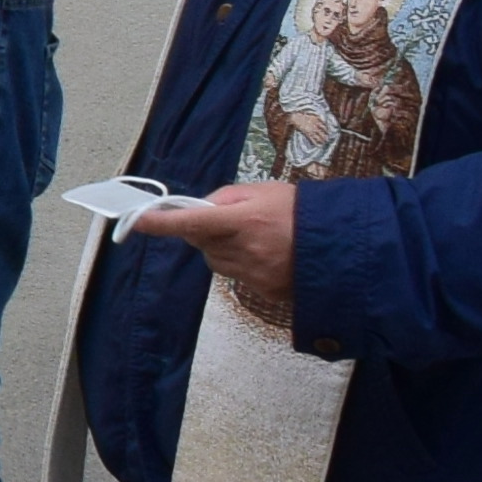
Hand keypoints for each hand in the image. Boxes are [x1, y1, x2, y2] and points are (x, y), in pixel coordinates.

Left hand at [137, 179, 302, 328]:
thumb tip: (200, 207)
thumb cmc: (304, 212)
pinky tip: (266, 254)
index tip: (138, 220)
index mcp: (244, 220)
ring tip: (255, 236)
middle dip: (204, 231)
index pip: (191, 221)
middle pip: (201, 242)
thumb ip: (227, 197)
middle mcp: (245, 249)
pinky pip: (236, 275)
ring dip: (221, 248)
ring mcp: (253, 274)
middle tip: (228, 220)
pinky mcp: (262, 291)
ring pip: (215, 260)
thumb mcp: (266, 191)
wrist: (343, 247)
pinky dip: (241, 263)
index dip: (161, 222)